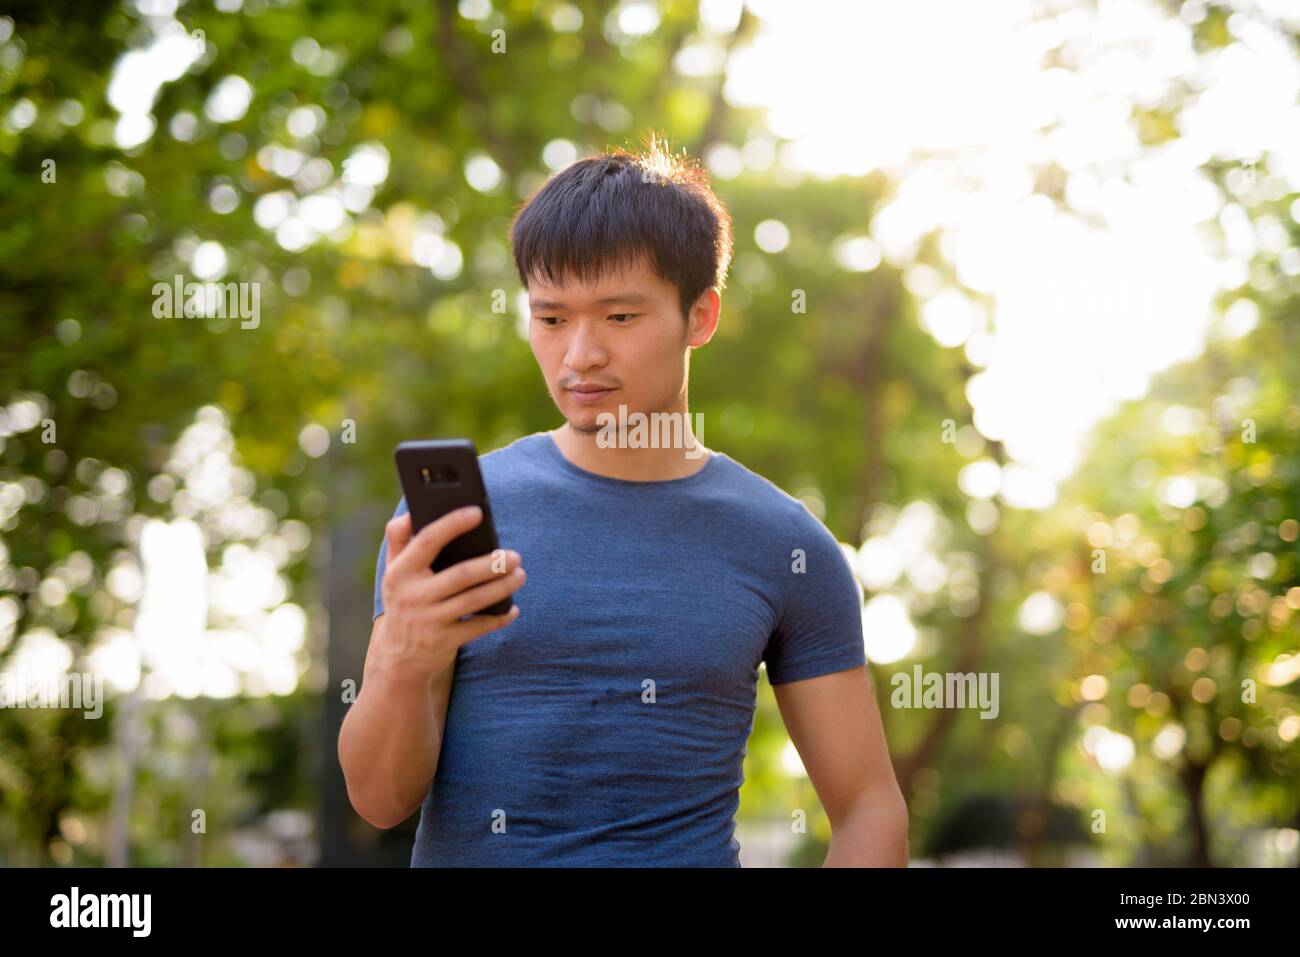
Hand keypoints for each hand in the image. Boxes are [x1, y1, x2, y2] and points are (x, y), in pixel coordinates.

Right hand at [375, 506, 524, 682]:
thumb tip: (409, 515)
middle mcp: (412, 596)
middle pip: (460, 574)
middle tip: (515, 555)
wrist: (398, 655)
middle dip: (492, 564)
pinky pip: (479, 627)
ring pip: (474, 600)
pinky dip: (499, 617)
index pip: (427, 541)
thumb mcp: (394, 570)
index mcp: (400, 572)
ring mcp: (428, 621)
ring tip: (520, 574)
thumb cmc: (404, 598)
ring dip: (502, 587)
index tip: (477, 512)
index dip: (452, 524)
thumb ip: (399, 539)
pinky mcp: (443, 642)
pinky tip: (513, 607)